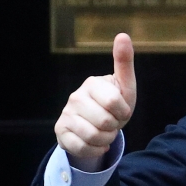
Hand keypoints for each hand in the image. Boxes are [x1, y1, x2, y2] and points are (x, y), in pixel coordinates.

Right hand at [54, 33, 136, 169]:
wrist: (100, 125)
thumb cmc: (115, 103)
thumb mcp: (125, 85)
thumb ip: (124, 61)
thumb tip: (123, 35)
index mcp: (91, 83)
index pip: (114, 102)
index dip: (124, 111)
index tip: (122, 109)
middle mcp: (74, 97)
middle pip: (104, 122)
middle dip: (115, 126)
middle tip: (113, 121)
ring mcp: (65, 115)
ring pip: (93, 136)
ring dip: (107, 139)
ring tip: (106, 132)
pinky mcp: (60, 133)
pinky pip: (82, 148)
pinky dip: (96, 150)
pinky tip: (98, 143)